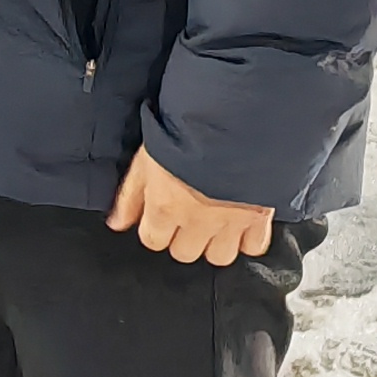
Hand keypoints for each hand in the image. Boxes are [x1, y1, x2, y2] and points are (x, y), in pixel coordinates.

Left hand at [108, 147, 273, 265]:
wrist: (234, 120)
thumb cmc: (187, 133)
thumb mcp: (147, 158)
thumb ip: (130, 195)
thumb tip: (116, 223)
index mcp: (166, 208)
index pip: (153, 241)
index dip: (155, 229)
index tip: (162, 217)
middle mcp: (197, 222)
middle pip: (184, 253)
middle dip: (184, 238)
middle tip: (189, 216)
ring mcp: (230, 223)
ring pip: (219, 256)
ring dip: (215, 244)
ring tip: (215, 224)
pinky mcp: (260, 218)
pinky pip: (253, 247)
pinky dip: (248, 240)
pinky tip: (242, 224)